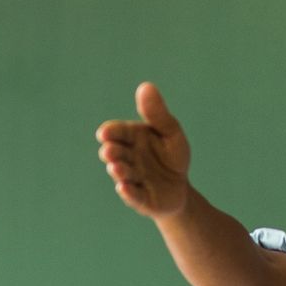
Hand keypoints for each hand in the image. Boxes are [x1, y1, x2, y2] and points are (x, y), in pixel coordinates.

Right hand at [96, 83, 192, 219]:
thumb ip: (157, 113)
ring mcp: (132, 179)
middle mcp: (127, 158)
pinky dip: (128, 192)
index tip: (105, 133)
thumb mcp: (170, 132)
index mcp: (132, 139)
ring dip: (119, 171)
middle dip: (112, 153)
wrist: (180, 188)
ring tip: (117, 167)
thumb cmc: (172, 157)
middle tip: (110, 151)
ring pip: (123, 174)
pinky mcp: (140, 199)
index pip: (117, 132)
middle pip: (116, 154)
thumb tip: (145, 86)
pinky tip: (124, 187)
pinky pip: (133, 196)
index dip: (110, 133)